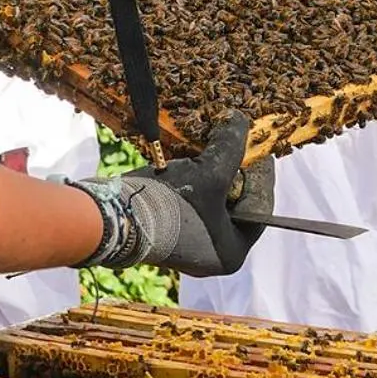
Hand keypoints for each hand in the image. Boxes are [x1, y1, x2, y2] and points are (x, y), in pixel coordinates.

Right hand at [71, 114, 272, 277]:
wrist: (115, 218)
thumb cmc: (173, 202)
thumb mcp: (210, 172)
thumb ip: (231, 146)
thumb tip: (240, 120)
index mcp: (232, 253)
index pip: (260, 210)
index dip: (262, 176)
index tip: (259, 151)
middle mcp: (212, 257)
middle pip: (235, 207)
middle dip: (233, 175)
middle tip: (233, 148)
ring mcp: (188, 249)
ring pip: (210, 205)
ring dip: (211, 177)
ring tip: (209, 151)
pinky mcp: (166, 236)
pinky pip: (190, 207)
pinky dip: (192, 186)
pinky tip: (187, 163)